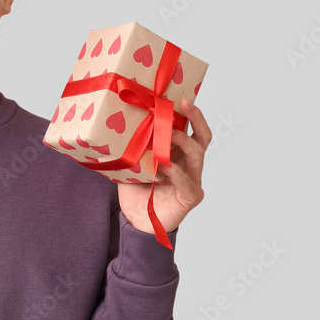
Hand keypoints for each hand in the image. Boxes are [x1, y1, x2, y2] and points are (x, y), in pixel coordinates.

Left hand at [117, 99, 210, 234]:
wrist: (136, 222)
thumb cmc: (135, 191)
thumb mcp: (132, 163)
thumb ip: (133, 146)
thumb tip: (118, 121)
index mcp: (178, 154)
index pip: (191, 129)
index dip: (190, 114)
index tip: (180, 97)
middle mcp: (189, 165)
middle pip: (201, 137)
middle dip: (195, 118)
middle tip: (184, 104)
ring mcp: (193, 180)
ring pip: (197, 154)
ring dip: (182, 141)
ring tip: (169, 133)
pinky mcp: (190, 196)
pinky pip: (186, 180)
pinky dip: (175, 171)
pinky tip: (163, 164)